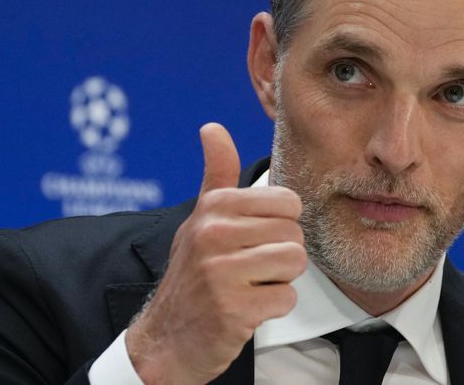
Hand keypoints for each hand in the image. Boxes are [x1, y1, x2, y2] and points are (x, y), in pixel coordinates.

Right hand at [126, 123, 306, 383]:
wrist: (168, 336)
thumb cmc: (195, 272)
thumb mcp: (202, 218)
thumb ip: (217, 173)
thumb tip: (212, 127)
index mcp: (214, 207)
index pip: (288, 202)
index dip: (281, 224)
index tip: (256, 238)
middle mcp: (213, 235)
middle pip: (295, 234)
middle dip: (282, 254)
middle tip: (251, 267)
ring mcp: (221, 273)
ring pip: (295, 262)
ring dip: (281, 279)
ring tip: (252, 284)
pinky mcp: (234, 310)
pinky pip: (287, 298)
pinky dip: (274, 306)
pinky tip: (248, 306)